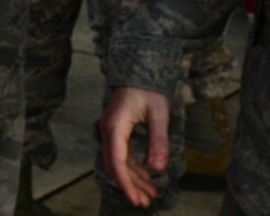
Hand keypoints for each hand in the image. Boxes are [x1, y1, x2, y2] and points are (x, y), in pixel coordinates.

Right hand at [100, 86, 171, 207]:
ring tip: (151, 194)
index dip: (126, 184)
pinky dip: (134, 167)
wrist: (140, 66)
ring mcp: (111, 130)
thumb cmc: (149, 87)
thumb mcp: (159, 113)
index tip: (136, 200)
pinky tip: (147, 176)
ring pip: (119, 161)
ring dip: (133, 178)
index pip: (117, 162)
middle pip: (116, 165)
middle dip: (130, 185)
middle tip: (146, 202)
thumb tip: (160, 168)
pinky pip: (123, 153)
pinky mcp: (117, 129)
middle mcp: (109, 130)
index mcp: (116, 126)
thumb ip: (159, 140)